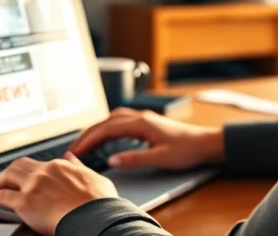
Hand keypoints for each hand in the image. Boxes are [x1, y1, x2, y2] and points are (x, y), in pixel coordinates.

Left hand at [0, 153, 115, 235]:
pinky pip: (1, 197)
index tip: (23, 178)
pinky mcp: (25, 202)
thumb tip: (71, 157)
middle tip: (0, 181)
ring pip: (6, 176)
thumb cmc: (99, 202)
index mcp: (60, 166)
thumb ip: (78, 165)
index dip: (28, 171)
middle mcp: (44, 171)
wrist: (96, 216)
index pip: (37, 164)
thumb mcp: (92, 177)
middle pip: (18, 166)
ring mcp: (34, 185)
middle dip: (6, 173)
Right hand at [67, 108, 223, 169]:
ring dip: (96, 130)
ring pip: (111, 120)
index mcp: (141, 123)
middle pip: (105, 122)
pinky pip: (120, 122)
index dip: (88, 140)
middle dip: (87, 134)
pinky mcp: (146, 123)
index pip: (106, 129)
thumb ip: (135, 158)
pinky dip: (107, 129)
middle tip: (73, 149)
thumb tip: (112, 160)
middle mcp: (140, 117)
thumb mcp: (160, 158)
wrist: (205, 143)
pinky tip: (104, 137)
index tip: (75, 151)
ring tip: (84, 144)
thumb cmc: (187, 149)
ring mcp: (143, 118)